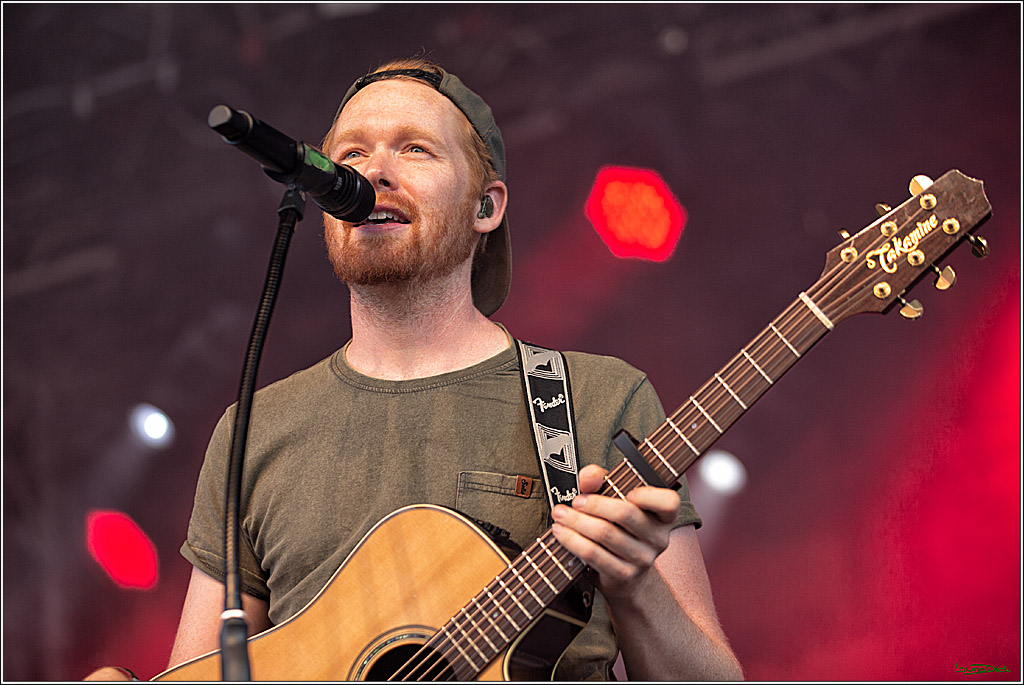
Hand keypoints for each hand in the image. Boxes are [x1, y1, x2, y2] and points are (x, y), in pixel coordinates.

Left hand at [550, 463, 679, 599]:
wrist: (626, 577)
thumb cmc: (621, 529)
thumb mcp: (615, 499)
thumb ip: (602, 480)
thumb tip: (589, 477)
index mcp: (664, 516)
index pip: (669, 503)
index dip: (649, 496)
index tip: (627, 492)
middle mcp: (658, 538)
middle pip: (625, 514)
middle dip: (594, 504)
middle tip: (575, 501)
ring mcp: (643, 559)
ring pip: (605, 533)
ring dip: (576, 521)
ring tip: (560, 514)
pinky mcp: (623, 575)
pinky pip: (593, 554)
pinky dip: (572, 540)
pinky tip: (561, 533)